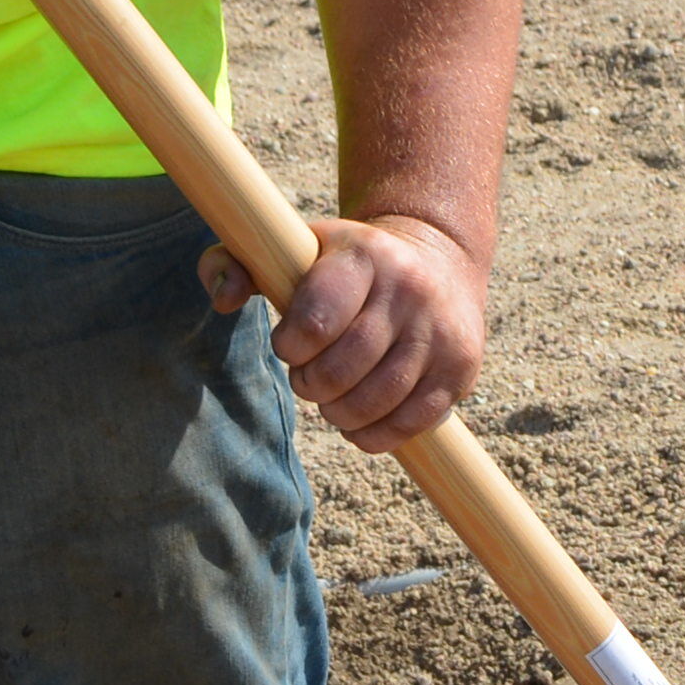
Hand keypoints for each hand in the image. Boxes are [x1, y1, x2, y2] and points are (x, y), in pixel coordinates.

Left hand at [201, 211, 489, 449]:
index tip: (289, 345)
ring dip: (341, 415)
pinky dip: (377, 436)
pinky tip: (361, 424)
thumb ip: (237, 263)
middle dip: (312, 386)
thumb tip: (223, 301)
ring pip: (379, 400)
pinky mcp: (461, 367)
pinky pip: (413, 422)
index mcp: (365, 255)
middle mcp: (410, 289)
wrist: (438, 259)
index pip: (317, 320)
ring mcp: (440, 330)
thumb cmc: (346, 264)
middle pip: (345, 368)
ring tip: (333, 404)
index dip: (291, 346)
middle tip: (307, 381)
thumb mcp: (295, 248)